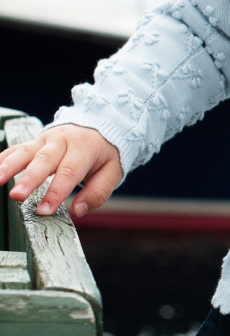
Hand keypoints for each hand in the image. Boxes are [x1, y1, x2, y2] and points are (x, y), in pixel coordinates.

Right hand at [0, 124, 122, 217]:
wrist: (98, 124)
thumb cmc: (103, 152)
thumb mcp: (113, 170)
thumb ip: (98, 192)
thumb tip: (79, 210)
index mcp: (84, 148)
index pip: (68, 172)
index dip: (55, 192)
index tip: (43, 211)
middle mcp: (61, 141)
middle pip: (43, 161)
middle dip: (29, 179)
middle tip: (17, 196)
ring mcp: (44, 140)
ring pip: (23, 152)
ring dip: (7, 167)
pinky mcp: (33, 142)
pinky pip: (14, 150)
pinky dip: (1, 160)